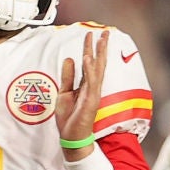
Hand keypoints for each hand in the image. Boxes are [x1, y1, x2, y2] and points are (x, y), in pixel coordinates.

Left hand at [56, 30, 108, 158]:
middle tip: (105, 32)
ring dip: (98, 54)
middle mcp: (92, 88)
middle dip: (102, 47)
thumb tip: (70, 59)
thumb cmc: (69, 118)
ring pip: (97, 70)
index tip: (91, 34)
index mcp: (86, 86)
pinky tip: (89, 59)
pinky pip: (91, 82)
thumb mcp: (64, 93)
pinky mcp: (91, 101)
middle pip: (99, 63)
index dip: (91, 48)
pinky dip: (90, 70)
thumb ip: (68, 76)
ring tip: (99, 39)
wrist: (71, 138)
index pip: (90, 63)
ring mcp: (93, 94)